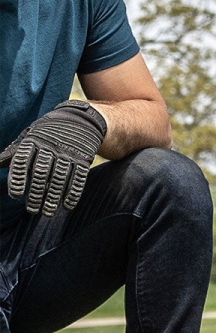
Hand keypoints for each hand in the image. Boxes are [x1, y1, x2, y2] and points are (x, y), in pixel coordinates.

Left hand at [0, 101, 108, 215]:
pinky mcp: (84, 159)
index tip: (15, 196)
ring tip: (48, 213)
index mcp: (33, 141)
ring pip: (59, 179)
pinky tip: (67, 206)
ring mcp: (68, 153)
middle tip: (32, 210)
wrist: (80, 119)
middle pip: (41, 173)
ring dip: (53, 198)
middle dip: (36, 194)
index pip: (21, 161)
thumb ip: (15, 151)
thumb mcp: (29, 136)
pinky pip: (78, 178)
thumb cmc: (48, 132)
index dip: (17, 179)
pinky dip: (73, 193)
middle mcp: (50, 146)